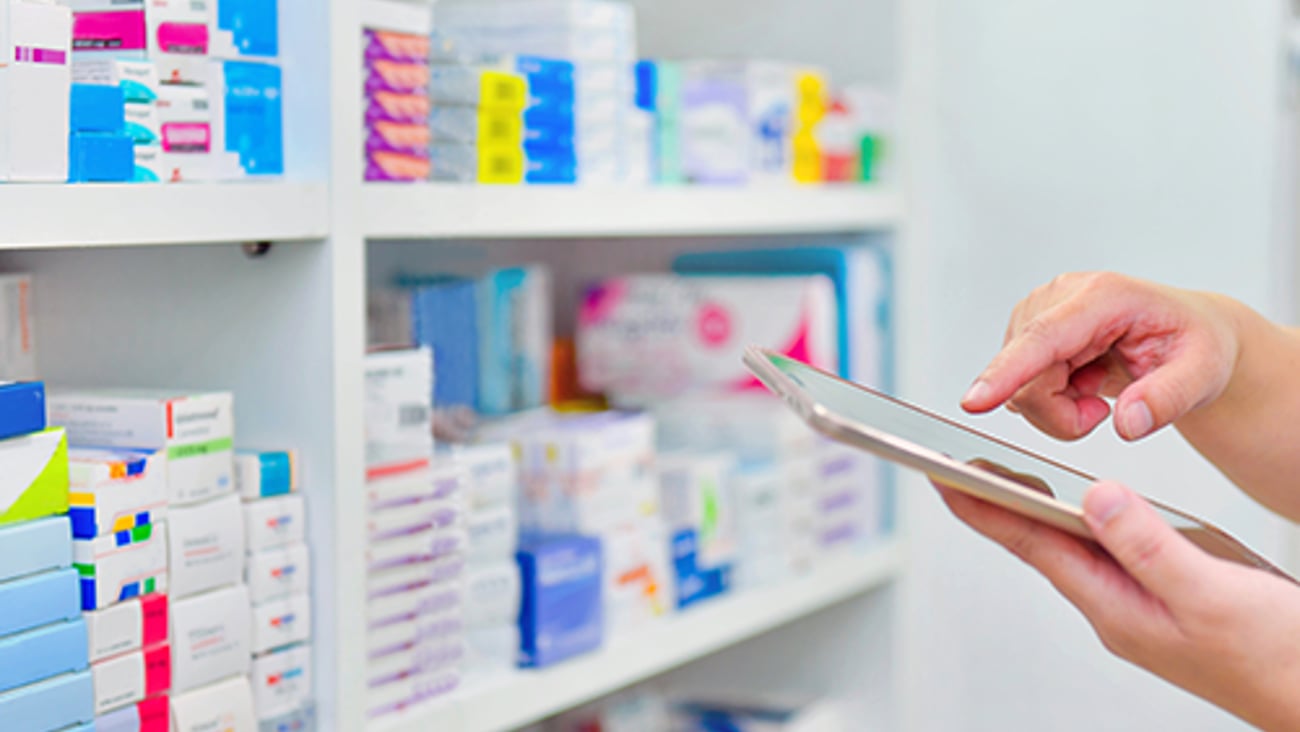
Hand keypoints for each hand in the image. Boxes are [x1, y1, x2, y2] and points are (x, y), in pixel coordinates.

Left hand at [935, 479, 1299, 730]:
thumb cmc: (1276, 659)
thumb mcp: (1209, 594)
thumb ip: (1147, 545)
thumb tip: (1092, 496)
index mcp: (1115, 607)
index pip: (1032, 544)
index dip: (985, 507)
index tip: (943, 476)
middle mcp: (1116, 609)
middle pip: (1042, 545)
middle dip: (995, 505)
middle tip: (952, 468)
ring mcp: (1138, 608)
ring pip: (1073, 549)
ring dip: (1036, 513)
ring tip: (998, 480)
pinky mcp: (1163, 602)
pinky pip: (1109, 555)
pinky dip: (1085, 525)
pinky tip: (1082, 512)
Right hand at [961, 272, 1241, 440]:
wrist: (1187, 334)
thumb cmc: (1194, 343)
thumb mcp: (1204, 373)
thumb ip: (1168, 398)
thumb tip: (1127, 422)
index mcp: (1104, 296)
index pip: (1044, 337)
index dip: (1007, 371)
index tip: (975, 400)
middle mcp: (1061, 297)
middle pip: (1028, 377)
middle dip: (1061, 414)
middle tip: (1106, 412)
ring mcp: (1038, 313)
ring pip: (1019, 387)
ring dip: (1057, 407)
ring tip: (1097, 389)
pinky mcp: (1026, 332)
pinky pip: (1019, 387)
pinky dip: (1050, 402)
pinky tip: (1079, 383)